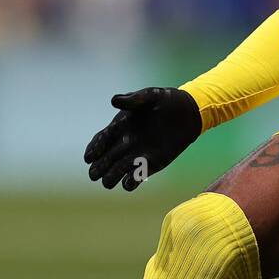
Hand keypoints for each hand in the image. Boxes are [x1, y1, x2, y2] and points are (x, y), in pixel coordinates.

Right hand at [83, 88, 200, 190]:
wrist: (189, 111)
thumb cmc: (166, 100)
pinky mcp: (151, 164)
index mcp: (119, 127)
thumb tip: (113, 100)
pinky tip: (129, 182)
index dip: (94, 149)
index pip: (101, 140)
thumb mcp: (150, 96)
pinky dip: (131, 181)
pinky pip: (136, 177)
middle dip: (99, 167)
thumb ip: (133, 100)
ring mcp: (136, 155)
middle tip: (94, 174)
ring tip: (108, 181)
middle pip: (105, 159)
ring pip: (117, 171)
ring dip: (111, 177)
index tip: (89, 157)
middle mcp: (124, 143)